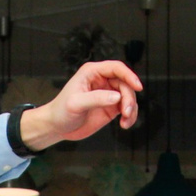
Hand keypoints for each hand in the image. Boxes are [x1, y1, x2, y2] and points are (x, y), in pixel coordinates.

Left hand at [23, 61, 141, 147]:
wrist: (57, 127)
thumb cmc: (61, 111)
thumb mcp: (76, 103)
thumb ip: (96, 98)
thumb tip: (116, 97)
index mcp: (92, 73)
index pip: (115, 68)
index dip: (129, 75)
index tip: (137, 86)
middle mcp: (102, 81)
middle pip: (125, 83)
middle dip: (129, 98)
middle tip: (126, 112)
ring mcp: (107, 94)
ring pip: (128, 96)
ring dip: (131, 109)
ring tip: (126, 120)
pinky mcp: (110, 107)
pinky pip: (127, 108)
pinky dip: (130, 116)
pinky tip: (125, 124)